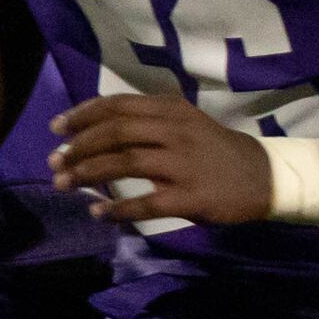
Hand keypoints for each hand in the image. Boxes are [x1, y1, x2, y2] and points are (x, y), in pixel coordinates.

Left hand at [50, 90, 270, 226]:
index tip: (57, 128)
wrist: (264, 176)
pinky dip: (119, 208)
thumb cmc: (217, 150)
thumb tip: (97, 132)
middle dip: (79, 146)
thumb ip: (149, 122)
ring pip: (126, 162)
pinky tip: (98, 213)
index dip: (83, 115)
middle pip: (117, 132)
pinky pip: (147, 203)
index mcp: (172, 110)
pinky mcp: (190, 197)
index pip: (118, 105)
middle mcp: (176, 132)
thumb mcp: (186, 122)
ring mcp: (184, 164)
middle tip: (55, 162)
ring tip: (63, 185)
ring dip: (89, 173)